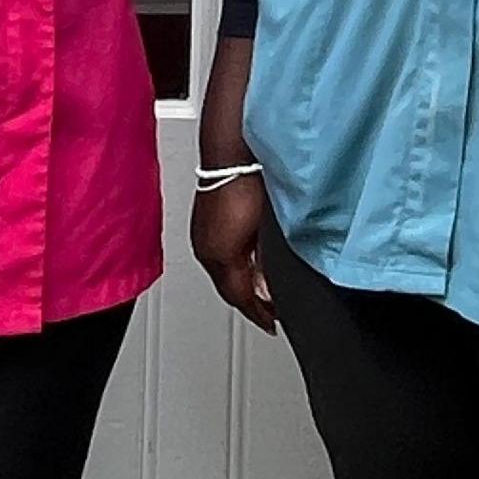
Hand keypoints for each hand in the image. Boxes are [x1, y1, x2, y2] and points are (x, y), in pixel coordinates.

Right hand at [192, 174, 278, 333]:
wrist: (233, 154)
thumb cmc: (241, 188)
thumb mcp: (256, 238)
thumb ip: (260, 270)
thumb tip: (266, 292)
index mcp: (217, 256)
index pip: (239, 297)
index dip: (258, 313)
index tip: (272, 324)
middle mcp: (208, 249)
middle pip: (231, 288)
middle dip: (250, 302)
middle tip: (270, 312)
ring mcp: (207, 235)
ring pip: (227, 272)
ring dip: (244, 284)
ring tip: (264, 292)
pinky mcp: (209, 221)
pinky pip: (224, 255)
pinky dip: (238, 266)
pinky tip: (252, 262)